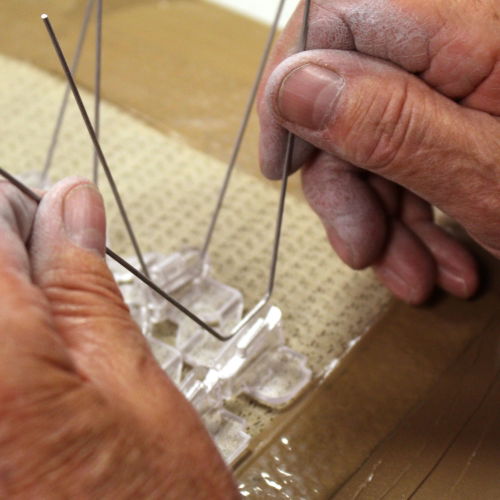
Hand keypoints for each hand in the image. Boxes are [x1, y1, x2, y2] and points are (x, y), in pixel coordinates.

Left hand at [0, 178, 236, 498]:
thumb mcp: (130, 378)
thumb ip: (85, 284)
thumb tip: (71, 204)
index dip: (13, 207)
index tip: (38, 210)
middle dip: (10, 255)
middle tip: (44, 263)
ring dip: (14, 295)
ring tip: (43, 315)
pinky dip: (13, 333)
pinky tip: (32, 350)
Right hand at [258, 0, 499, 302]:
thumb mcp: (488, 176)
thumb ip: (386, 125)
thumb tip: (292, 87)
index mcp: (475, 20)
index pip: (333, 17)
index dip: (290, 91)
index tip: (283, 165)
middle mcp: (466, 29)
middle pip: (350, 90)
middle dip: (347, 183)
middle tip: (361, 249)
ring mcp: (466, 69)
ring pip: (376, 131)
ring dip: (381, 212)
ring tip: (413, 272)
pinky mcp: (468, 102)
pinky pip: (409, 147)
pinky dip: (410, 208)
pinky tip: (433, 253)